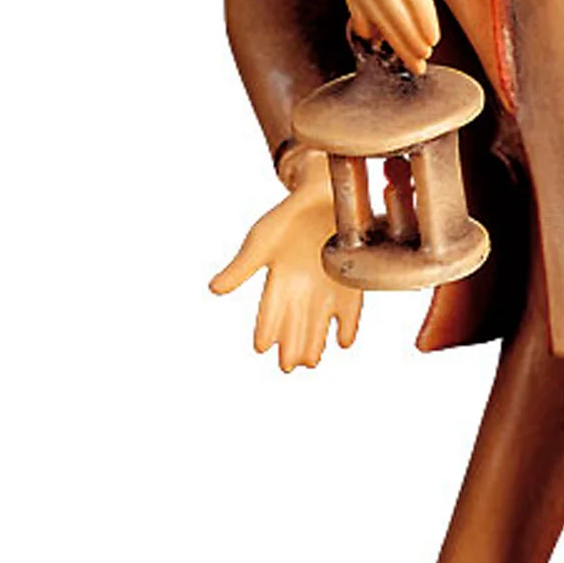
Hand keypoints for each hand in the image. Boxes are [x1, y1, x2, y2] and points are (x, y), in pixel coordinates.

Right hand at [209, 155, 361, 371]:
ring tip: (310, 361)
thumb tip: (214, 290)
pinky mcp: (349, 284)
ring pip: (318, 324)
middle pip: (294, 324)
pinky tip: (343, 342)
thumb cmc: (288, 218)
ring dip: (314, 343)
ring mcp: (326, 289)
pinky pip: (349, 312)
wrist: (325, 195)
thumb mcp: (261, 241)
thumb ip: (241, 268)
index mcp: (278, 280)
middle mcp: (301, 290)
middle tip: (287, 367)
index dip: (264, 329)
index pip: (268, 311)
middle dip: (290, 345)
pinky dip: (347, 326)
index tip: (260, 348)